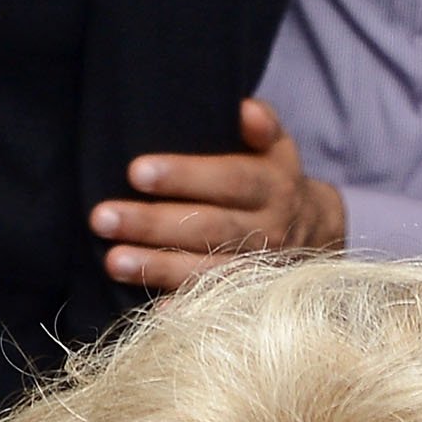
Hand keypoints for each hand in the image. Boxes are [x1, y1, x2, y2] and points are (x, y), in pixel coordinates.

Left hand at [93, 98, 346, 291]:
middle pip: (210, 227)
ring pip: (210, 270)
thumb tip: (245, 110)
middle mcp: (270, 231)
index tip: (136, 172)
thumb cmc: (275, 180)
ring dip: (159, 268)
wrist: (318, 234)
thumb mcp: (277, 147)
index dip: (184, 177)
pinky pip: (220, 307)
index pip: (228, 179)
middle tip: (102, 218)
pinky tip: (153, 311)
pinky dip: (188, 310)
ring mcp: (262, 270)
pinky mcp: (253, 299)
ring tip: (113, 261)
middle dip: (155, 224)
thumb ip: (263, 125)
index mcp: (273, 187)